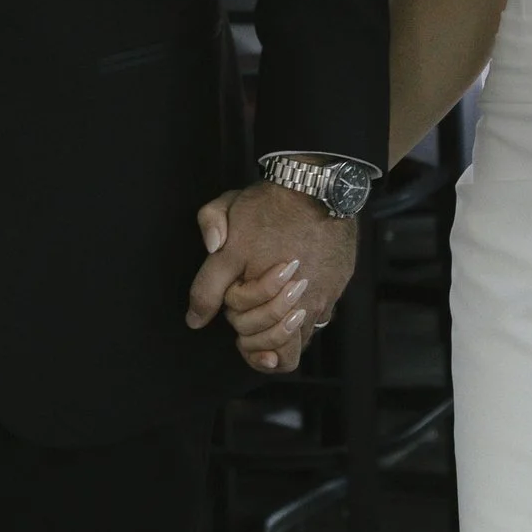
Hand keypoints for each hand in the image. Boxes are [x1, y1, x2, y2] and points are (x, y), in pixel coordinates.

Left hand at [187, 184, 358, 374]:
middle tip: (247, 316)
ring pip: (299, 342)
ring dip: (281, 337)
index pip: (243, 329)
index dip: (232, 319)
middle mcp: (294, 303)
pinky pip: (320, 322)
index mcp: (260, 291)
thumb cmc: (268, 206)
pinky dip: (304, 321)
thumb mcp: (223, 231)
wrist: (317, 186)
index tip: (230, 308)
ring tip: (270, 321)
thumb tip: (195, 318)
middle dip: (255, 333)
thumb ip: (206, 280)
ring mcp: (319, 299)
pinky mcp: (336, 289)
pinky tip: (294, 305)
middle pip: (272, 345)